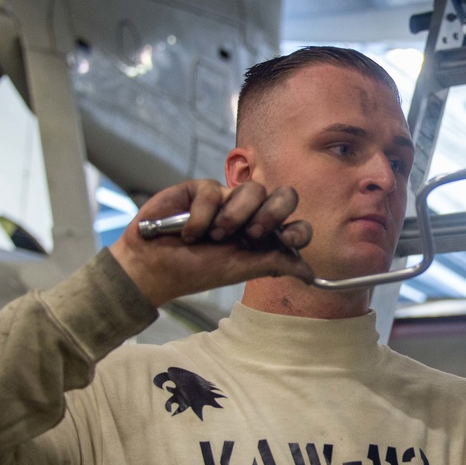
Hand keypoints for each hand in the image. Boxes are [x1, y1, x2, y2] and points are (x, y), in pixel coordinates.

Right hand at [109, 180, 313, 305]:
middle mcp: (250, 215)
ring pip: (252, 189)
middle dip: (271, 213)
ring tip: (213, 236)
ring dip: (232, 216)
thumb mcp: (240, 270)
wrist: (153, 267)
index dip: (296, 228)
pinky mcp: (201, 189)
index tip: (284, 239)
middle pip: (285, 195)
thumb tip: (312, 275)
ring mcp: (227, 200)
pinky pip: (215, 189)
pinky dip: (202, 215)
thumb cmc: (196, 271)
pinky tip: (188, 232)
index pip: (296, 223)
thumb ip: (276, 264)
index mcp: (264, 237)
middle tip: (250, 233)